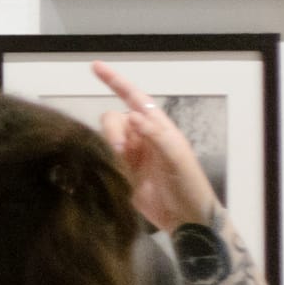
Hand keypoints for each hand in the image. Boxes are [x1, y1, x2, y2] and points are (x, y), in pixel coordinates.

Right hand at [90, 63, 220, 231]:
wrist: (185, 218)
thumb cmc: (188, 184)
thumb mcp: (177, 157)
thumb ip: (155, 135)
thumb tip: (132, 116)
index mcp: (158, 127)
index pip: (134, 97)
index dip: (115, 81)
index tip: (95, 67)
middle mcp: (141, 137)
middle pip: (114, 119)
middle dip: (112, 130)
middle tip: (120, 151)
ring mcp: (129, 155)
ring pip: (105, 138)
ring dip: (108, 146)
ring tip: (119, 164)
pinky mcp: (120, 173)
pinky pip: (102, 158)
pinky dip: (101, 160)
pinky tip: (109, 170)